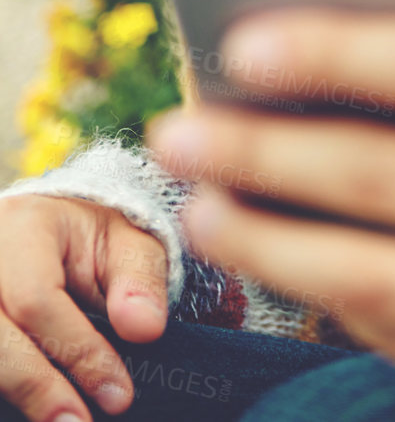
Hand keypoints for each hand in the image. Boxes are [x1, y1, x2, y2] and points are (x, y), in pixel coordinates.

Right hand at [0, 194, 167, 421]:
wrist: (52, 232)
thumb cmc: (91, 239)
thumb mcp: (127, 240)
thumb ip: (139, 279)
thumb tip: (145, 328)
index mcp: (23, 227)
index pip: (37, 298)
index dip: (77, 352)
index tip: (119, 395)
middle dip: (37, 387)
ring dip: (19, 395)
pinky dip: (8, 391)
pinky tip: (33, 411)